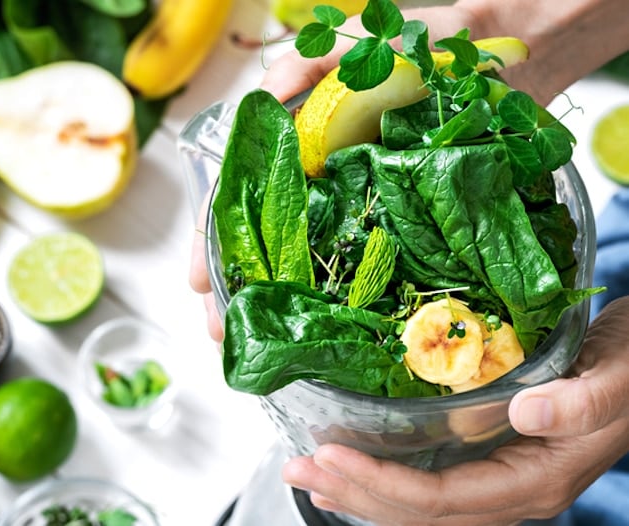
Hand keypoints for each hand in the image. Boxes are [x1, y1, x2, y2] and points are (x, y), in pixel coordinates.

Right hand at [188, 5, 478, 341]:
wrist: (499, 57)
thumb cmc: (425, 49)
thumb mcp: (357, 47)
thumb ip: (304, 66)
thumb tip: (262, 101)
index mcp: (302, 149)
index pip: (242, 196)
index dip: (215, 238)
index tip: (199, 280)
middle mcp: (322, 183)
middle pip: (266, 239)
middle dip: (237, 286)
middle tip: (221, 329)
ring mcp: (360, 205)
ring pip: (309, 259)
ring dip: (278, 302)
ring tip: (256, 341)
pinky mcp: (402, 220)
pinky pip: (368, 262)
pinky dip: (340, 298)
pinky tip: (321, 328)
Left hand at [281, 296, 628, 525]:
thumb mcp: (618, 374)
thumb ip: (581, 401)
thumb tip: (524, 415)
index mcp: (534, 479)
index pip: (444, 501)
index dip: (383, 485)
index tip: (332, 454)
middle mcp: (511, 490)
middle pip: (420, 514)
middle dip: (355, 494)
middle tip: (298, 467)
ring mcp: (498, 478)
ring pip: (419, 506)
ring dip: (361, 491)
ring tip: (310, 473)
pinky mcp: (488, 457)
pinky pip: (429, 486)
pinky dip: (385, 480)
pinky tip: (354, 468)